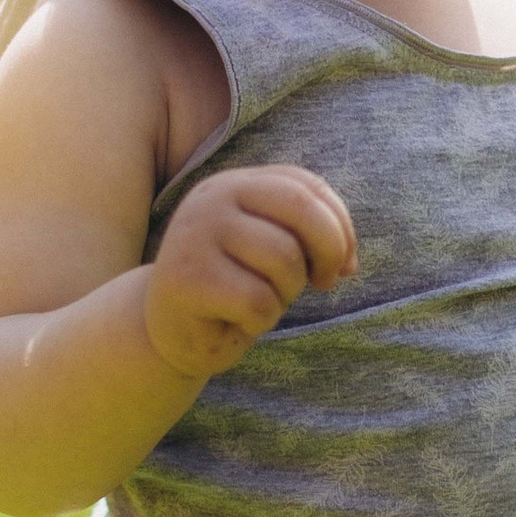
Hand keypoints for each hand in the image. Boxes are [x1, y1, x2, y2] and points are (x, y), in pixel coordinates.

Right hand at [142, 164, 355, 383]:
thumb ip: (307, 238)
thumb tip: (348, 262)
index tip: (344, 264)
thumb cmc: (232, 290)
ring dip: (287, 292)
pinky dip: (262, 320)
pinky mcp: (187, 278)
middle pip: (301, 209)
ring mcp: (195, 234)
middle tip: (323, 283)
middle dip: (329, 251)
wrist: (167, 332)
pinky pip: (259, 300)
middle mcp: (213, 198)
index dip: (340, 226)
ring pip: (284, 259)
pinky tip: (237, 321)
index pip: (307, 186)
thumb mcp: (272, 252)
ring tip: (260, 301)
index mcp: (236, 184)